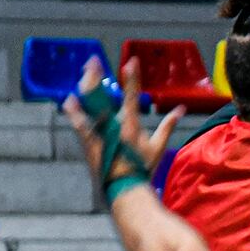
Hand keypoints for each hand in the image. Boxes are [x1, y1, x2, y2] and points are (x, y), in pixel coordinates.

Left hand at [60, 57, 184, 187]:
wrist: (125, 188)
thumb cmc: (143, 168)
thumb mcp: (158, 147)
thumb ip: (168, 126)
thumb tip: (180, 110)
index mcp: (131, 125)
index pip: (133, 96)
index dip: (132, 78)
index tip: (131, 62)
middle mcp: (114, 126)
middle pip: (103, 96)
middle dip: (96, 76)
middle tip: (92, 62)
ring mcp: (100, 134)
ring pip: (89, 107)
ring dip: (85, 89)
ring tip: (82, 74)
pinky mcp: (89, 143)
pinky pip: (80, 124)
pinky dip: (74, 112)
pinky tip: (69, 100)